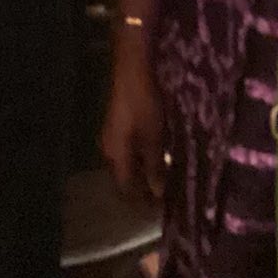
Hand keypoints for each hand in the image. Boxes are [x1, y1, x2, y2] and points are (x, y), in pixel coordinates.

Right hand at [101, 31, 165, 202]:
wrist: (133, 67)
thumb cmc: (143, 102)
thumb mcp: (153, 136)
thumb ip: (155, 165)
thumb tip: (157, 193)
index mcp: (115, 155)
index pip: (126, 189)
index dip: (142, 202)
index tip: (161, 211)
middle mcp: (110, 148)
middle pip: (126, 177)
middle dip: (144, 189)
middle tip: (167, 197)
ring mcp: (114, 134)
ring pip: (130, 162)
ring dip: (146, 172)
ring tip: (168, 179)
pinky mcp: (122, 122)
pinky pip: (133, 149)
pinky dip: (146, 156)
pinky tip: (161, 155)